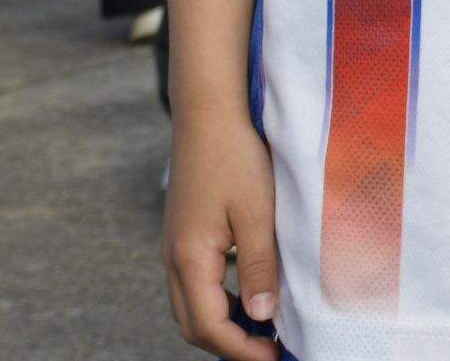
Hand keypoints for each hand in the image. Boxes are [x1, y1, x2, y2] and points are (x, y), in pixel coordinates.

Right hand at [164, 111, 281, 360]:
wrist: (207, 114)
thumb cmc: (235, 156)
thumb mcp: (257, 213)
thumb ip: (259, 266)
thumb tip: (263, 317)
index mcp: (190, 259)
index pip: (209, 327)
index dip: (242, 350)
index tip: (276, 356)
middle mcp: (174, 259)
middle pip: (194, 325)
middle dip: (230, 346)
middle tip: (271, 350)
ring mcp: (174, 248)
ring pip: (191, 307)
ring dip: (224, 325)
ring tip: (265, 329)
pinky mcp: (183, 236)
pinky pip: (194, 285)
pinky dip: (219, 302)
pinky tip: (249, 295)